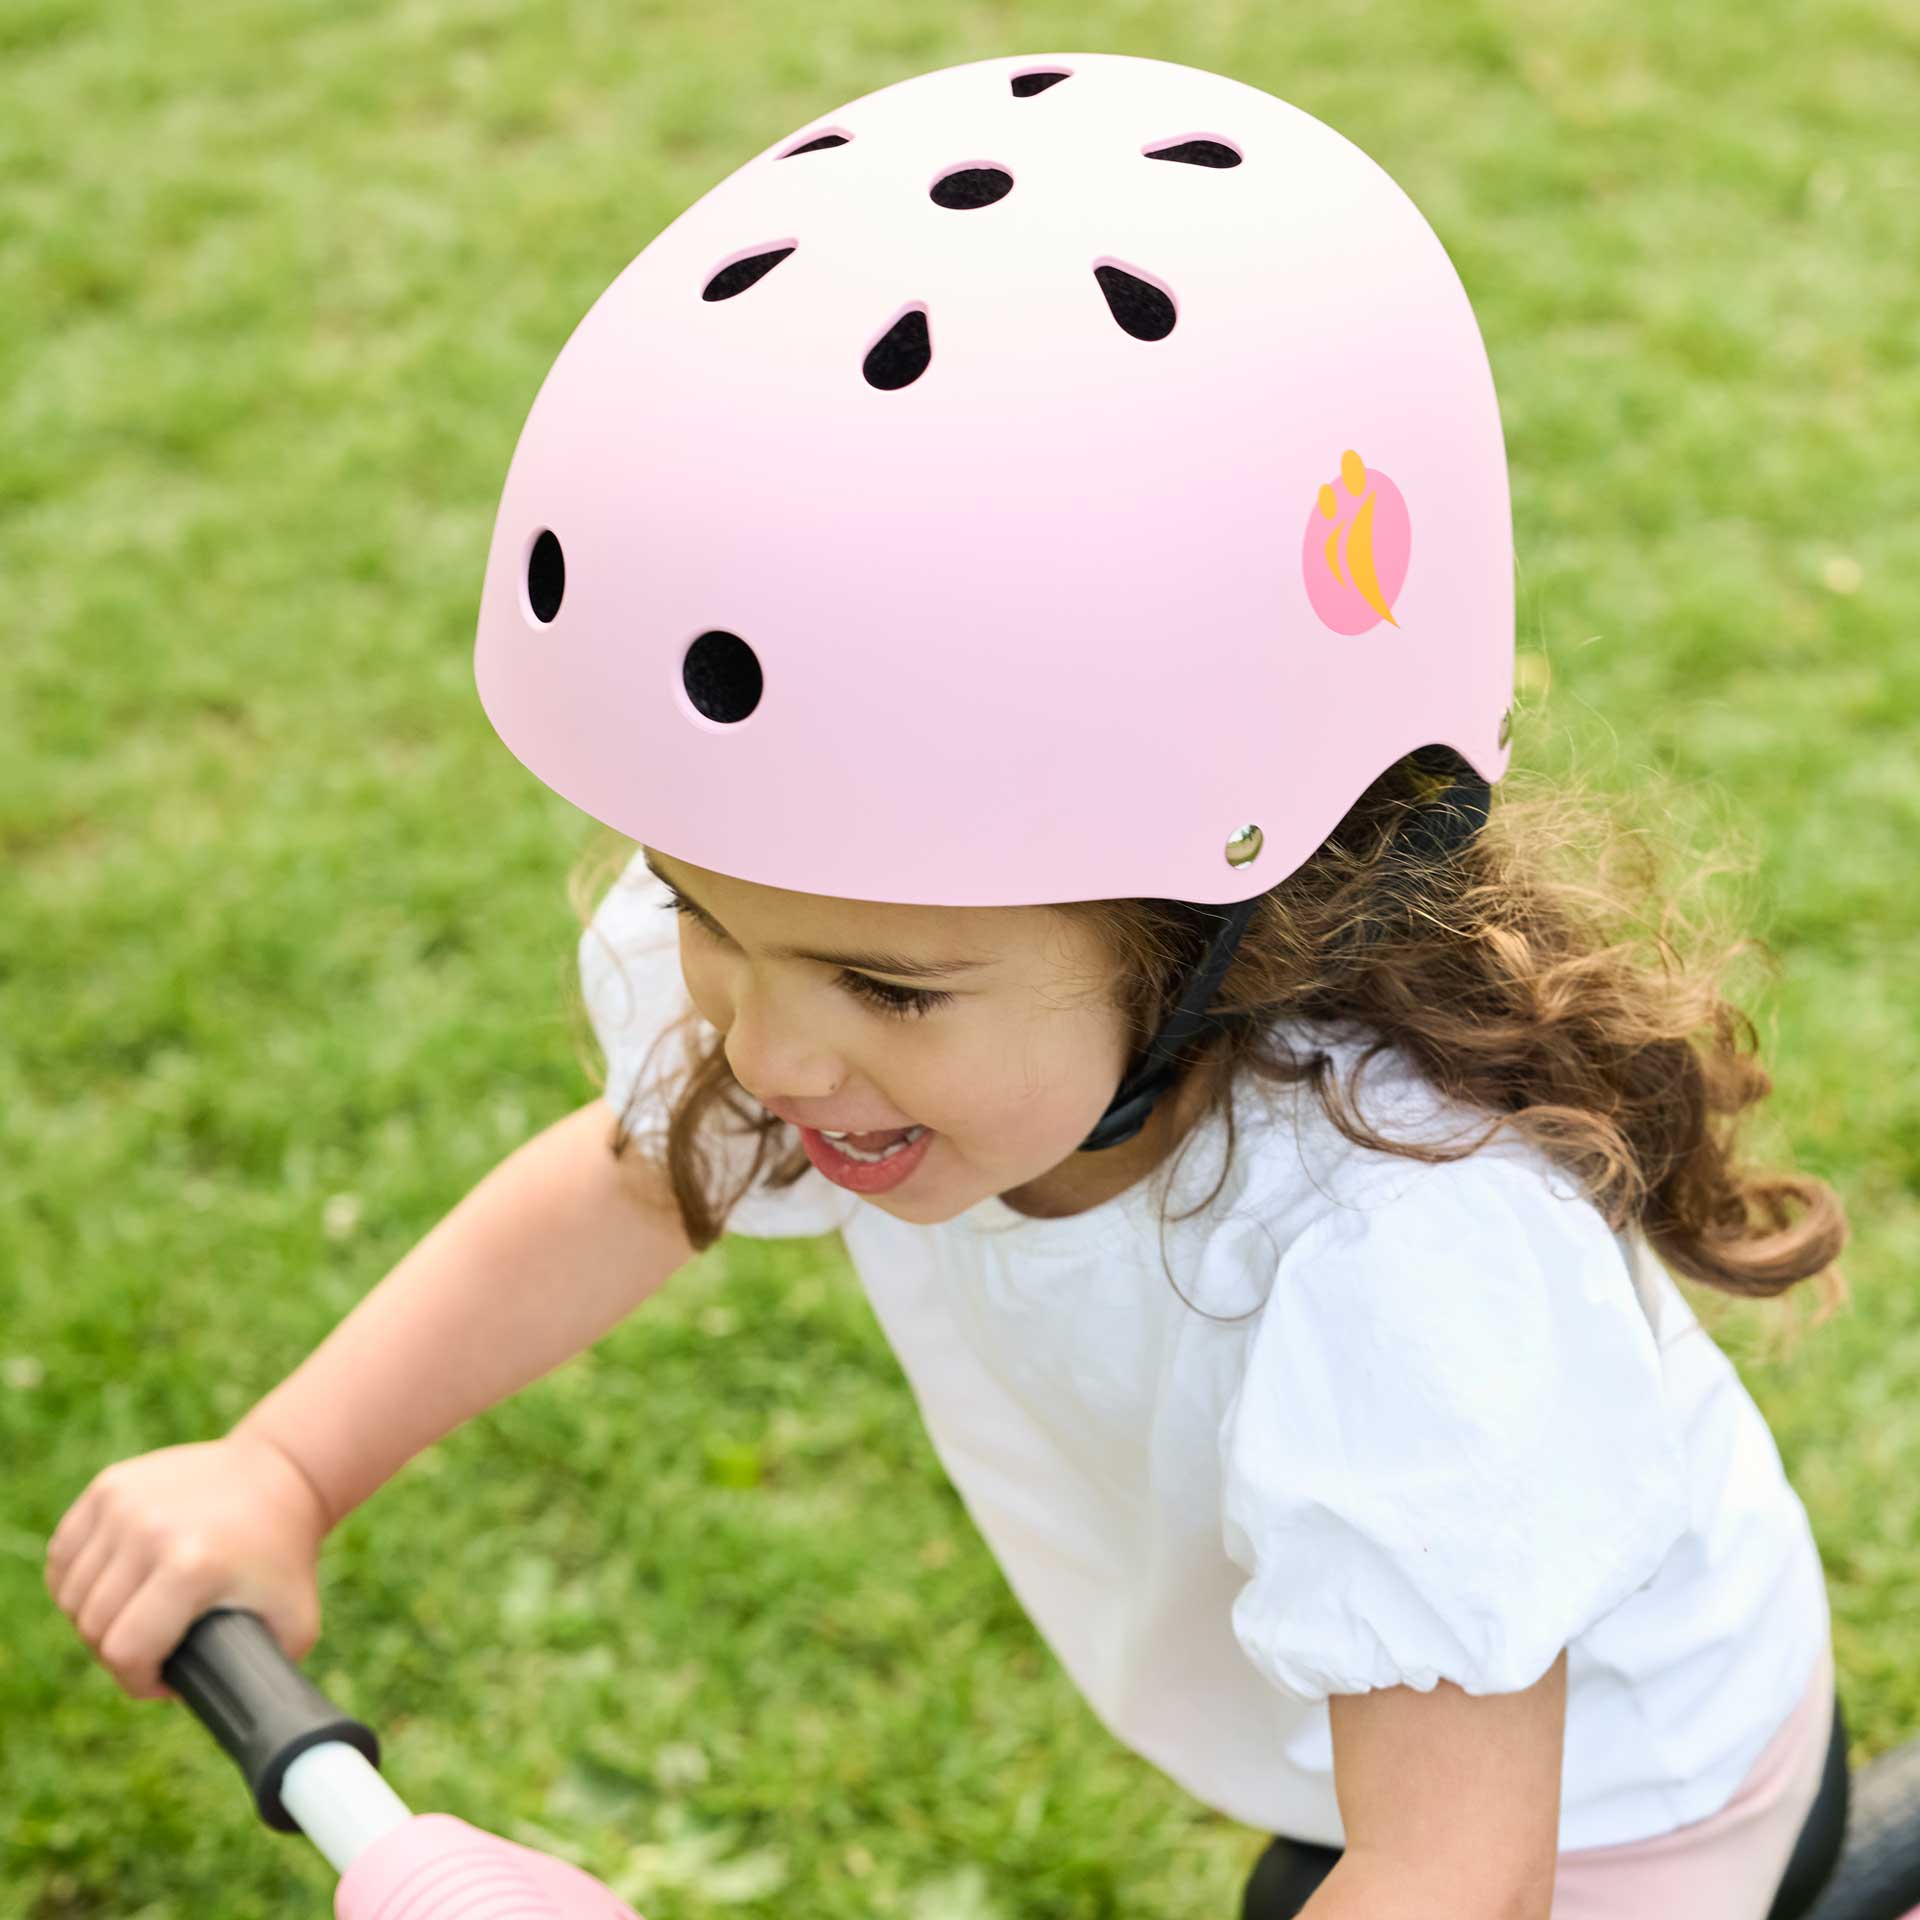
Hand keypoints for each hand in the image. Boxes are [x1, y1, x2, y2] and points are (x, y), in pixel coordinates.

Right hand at [44, 1431, 331, 1700]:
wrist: (280, 1473)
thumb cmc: (286, 1556)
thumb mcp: (296, 1624)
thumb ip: (265, 1680)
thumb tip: (244, 1723)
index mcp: (192, 1565)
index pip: (124, 1651)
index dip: (138, 1680)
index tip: (163, 1678)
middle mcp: (149, 1529)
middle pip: (93, 1626)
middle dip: (119, 1651)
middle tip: (154, 1647)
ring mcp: (125, 1501)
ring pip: (71, 1594)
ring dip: (95, 1616)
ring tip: (135, 1617)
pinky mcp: (110, 1484)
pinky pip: (64, 1555)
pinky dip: (76, 1578)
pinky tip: (108, 1586)